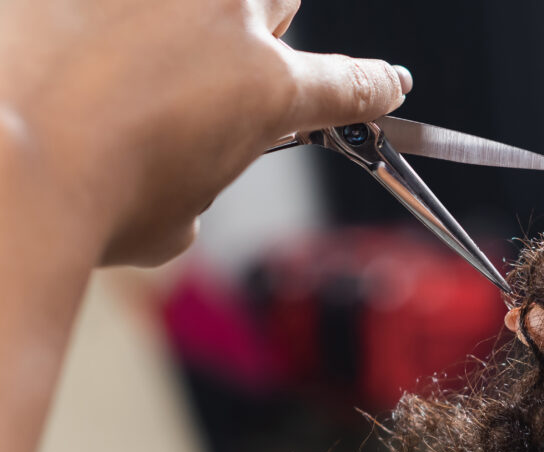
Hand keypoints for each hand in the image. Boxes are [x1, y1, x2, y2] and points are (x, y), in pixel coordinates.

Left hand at [0, 0, 411, 265]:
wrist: (4, 168)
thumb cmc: (88, 207)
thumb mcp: (172, 219)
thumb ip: (197, 180)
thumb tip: (175, 170)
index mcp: (266, 90)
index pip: (349, 84)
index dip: (374, 87)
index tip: (387, 85)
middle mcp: (226, 17)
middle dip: (261, 28)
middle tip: (221, 61)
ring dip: (180, 22)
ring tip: (134, 60)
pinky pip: (104, 6)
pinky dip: (92, 26)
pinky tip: (68, 55)